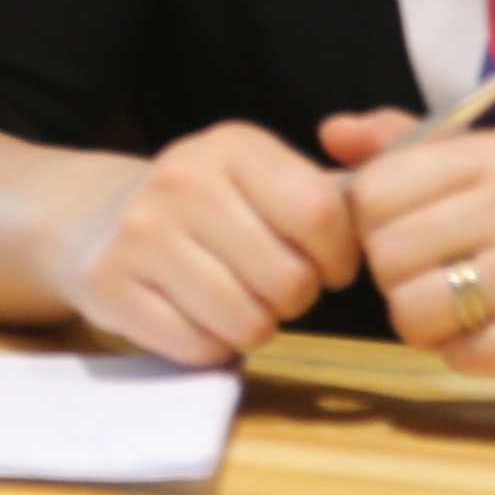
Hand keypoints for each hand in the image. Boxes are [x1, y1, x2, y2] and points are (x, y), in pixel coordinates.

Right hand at [58, 118, 365, 365]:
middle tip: (271, 284)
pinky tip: (196, 315)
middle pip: (289, 280)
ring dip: (255, 325)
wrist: (95, 218)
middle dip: (294, 297)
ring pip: (247, 322)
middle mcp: (182, 181)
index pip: (321, 214)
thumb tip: (399, 197)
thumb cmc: (208, 207)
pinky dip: (211, 345)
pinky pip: (200, 348)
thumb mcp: (263, 176)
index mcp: (232, 146)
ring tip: (235, 299)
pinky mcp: (112, 285)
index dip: (339, 257)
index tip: (327, 264)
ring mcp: (140, 233)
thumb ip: (333, 190)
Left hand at [327, 112, 494, 398]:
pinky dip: (467, 356)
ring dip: (426, 325)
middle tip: (443, 282)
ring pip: (411, 308)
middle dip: (397, 280)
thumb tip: (332, 132)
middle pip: (385, 253)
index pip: (373, 189)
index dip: (371, 227)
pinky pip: (459, 355)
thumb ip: (411, 149)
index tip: (408, 239)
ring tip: (469, 312)